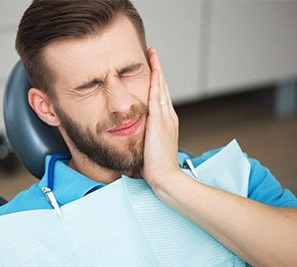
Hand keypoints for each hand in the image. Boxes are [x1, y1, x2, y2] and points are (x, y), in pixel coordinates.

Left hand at [141, 48, 180, 187]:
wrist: (165, 176)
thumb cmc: (156, 166)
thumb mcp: (151, 146)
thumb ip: (147, 136)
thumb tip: (138, 134)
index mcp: (167, 122)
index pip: (162, 97)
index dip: (157, 81)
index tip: (153, 70)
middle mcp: (169, 116)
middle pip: (163, 87)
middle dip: (158, 69)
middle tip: (153, 53)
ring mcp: (166, 117)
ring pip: (161, 87)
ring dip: (157, 69)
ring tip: (153, 54)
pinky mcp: (159, 120)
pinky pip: (157, 95)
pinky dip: (156, 80)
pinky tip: (153, 69)